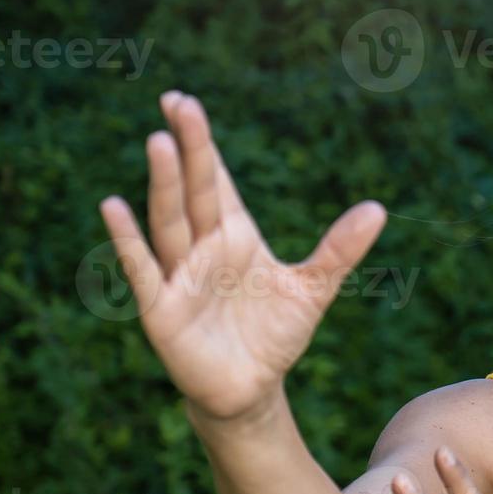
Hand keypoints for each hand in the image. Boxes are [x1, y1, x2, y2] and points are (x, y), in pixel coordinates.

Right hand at [98, 90, 386, 419]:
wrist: (250, 391)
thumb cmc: (273, 335)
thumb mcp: (313, 290)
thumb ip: (339, 250)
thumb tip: (378, 209)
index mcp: (234, 235)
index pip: (216, 180)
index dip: (203, 143)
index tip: (186, 102)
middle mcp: (202, 248)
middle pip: (194, 190)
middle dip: (187, 148)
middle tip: (177, 103)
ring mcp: (179, 276)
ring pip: (170, 222)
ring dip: (164, 184)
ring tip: (159, 142)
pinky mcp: (162, 309)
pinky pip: (144, 270)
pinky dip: (128, 241)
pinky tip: (114, 206)